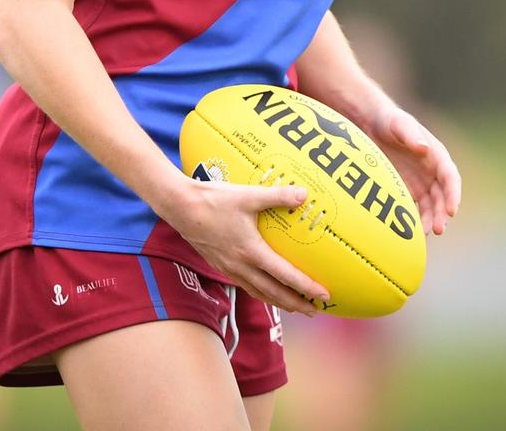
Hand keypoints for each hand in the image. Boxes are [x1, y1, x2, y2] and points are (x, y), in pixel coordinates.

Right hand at [164, 178, 330, 315]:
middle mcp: (241, 266)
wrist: (180, 207)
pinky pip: (246, 285)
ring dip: (279, 301)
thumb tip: (303, 194)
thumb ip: (277, 196)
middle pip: (274, 293)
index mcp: (251, 252)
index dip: (306, 287)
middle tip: (315, 310)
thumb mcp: (248, 195)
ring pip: (259, 292)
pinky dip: (261, 292)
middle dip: (296, 304)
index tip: (324, 295)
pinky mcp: (220, 264)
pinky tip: (265, 288)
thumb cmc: (214, 200)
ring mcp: (229, 268)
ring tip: (295, 306)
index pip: (285, 276)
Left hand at [366, 103, 461, 234]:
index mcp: (437, 156)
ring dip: (431, 220)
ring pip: (431, 206)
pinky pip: (416, 208)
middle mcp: (433, 172)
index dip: (454, 195)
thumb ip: (411, 135)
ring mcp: (421, 182)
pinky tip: (411, 232)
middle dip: (442, 213)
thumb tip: (424, 149)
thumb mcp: (399, 124)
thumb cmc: (389, 121)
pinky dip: (416, 219)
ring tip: (424, 235)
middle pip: (443, 196)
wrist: (371, 123)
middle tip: (438, 229)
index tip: (452, 211)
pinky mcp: (408, 189)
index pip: (451, 178)